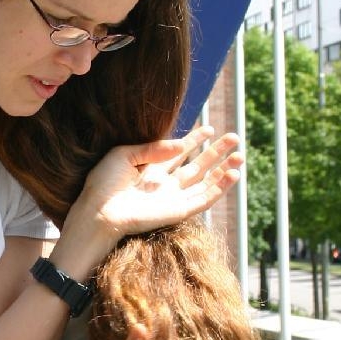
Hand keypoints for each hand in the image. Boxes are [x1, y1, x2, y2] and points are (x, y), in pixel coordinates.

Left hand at [74, 122, 243, 241]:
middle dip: (216, 152)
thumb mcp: (125, 154)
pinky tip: (232, 175)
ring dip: (223, 169)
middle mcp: (165, 184)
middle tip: (234, 138)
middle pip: (197, 166)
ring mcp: (173, 198)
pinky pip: (204, 199)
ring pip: (205, 183)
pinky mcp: (178, 211)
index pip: (179, 153)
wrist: (99, 211)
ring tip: (240, 155)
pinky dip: (220, 188)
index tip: (209, 128)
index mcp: (151, 170)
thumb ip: (154, 148)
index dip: (195, 140)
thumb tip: (181, 144)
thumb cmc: (104, 183)